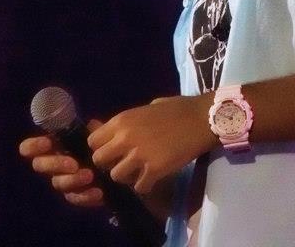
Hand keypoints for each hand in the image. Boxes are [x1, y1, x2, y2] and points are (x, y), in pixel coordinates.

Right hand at [19, 120, 104, 207]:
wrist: (114, 166)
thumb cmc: (98, 146)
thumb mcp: (97, 137)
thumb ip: (94, 132)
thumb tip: (93, 126)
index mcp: (52, 147)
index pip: (29, 148)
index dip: (33, 146)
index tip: (48, 142)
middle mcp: (52, 165)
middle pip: (40, 166)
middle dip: (55, 164)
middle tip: (74, 164)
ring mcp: (61, 181)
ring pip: (58, 183)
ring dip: (73, 180)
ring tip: (90, 175)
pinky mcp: (74, 195)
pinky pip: (75, 198)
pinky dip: (86, 196)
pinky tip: (98, 192)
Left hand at [87, 94, 215, 194]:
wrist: (202, 118)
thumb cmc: (177, 108)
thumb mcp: (147, 108)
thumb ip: (128, 122)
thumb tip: (112, 130)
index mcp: (122, 120)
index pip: (92, 141)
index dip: (100, 147)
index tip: (111, 150)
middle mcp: (125, 138)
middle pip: (99, 160)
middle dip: (109, 164)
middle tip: (123, 163)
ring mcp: (139, 155)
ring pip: (116, 176)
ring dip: (126, 176)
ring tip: (138, 172)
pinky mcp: (155, 169)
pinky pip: (139, 187)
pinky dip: (144, 186)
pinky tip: (152, 179)